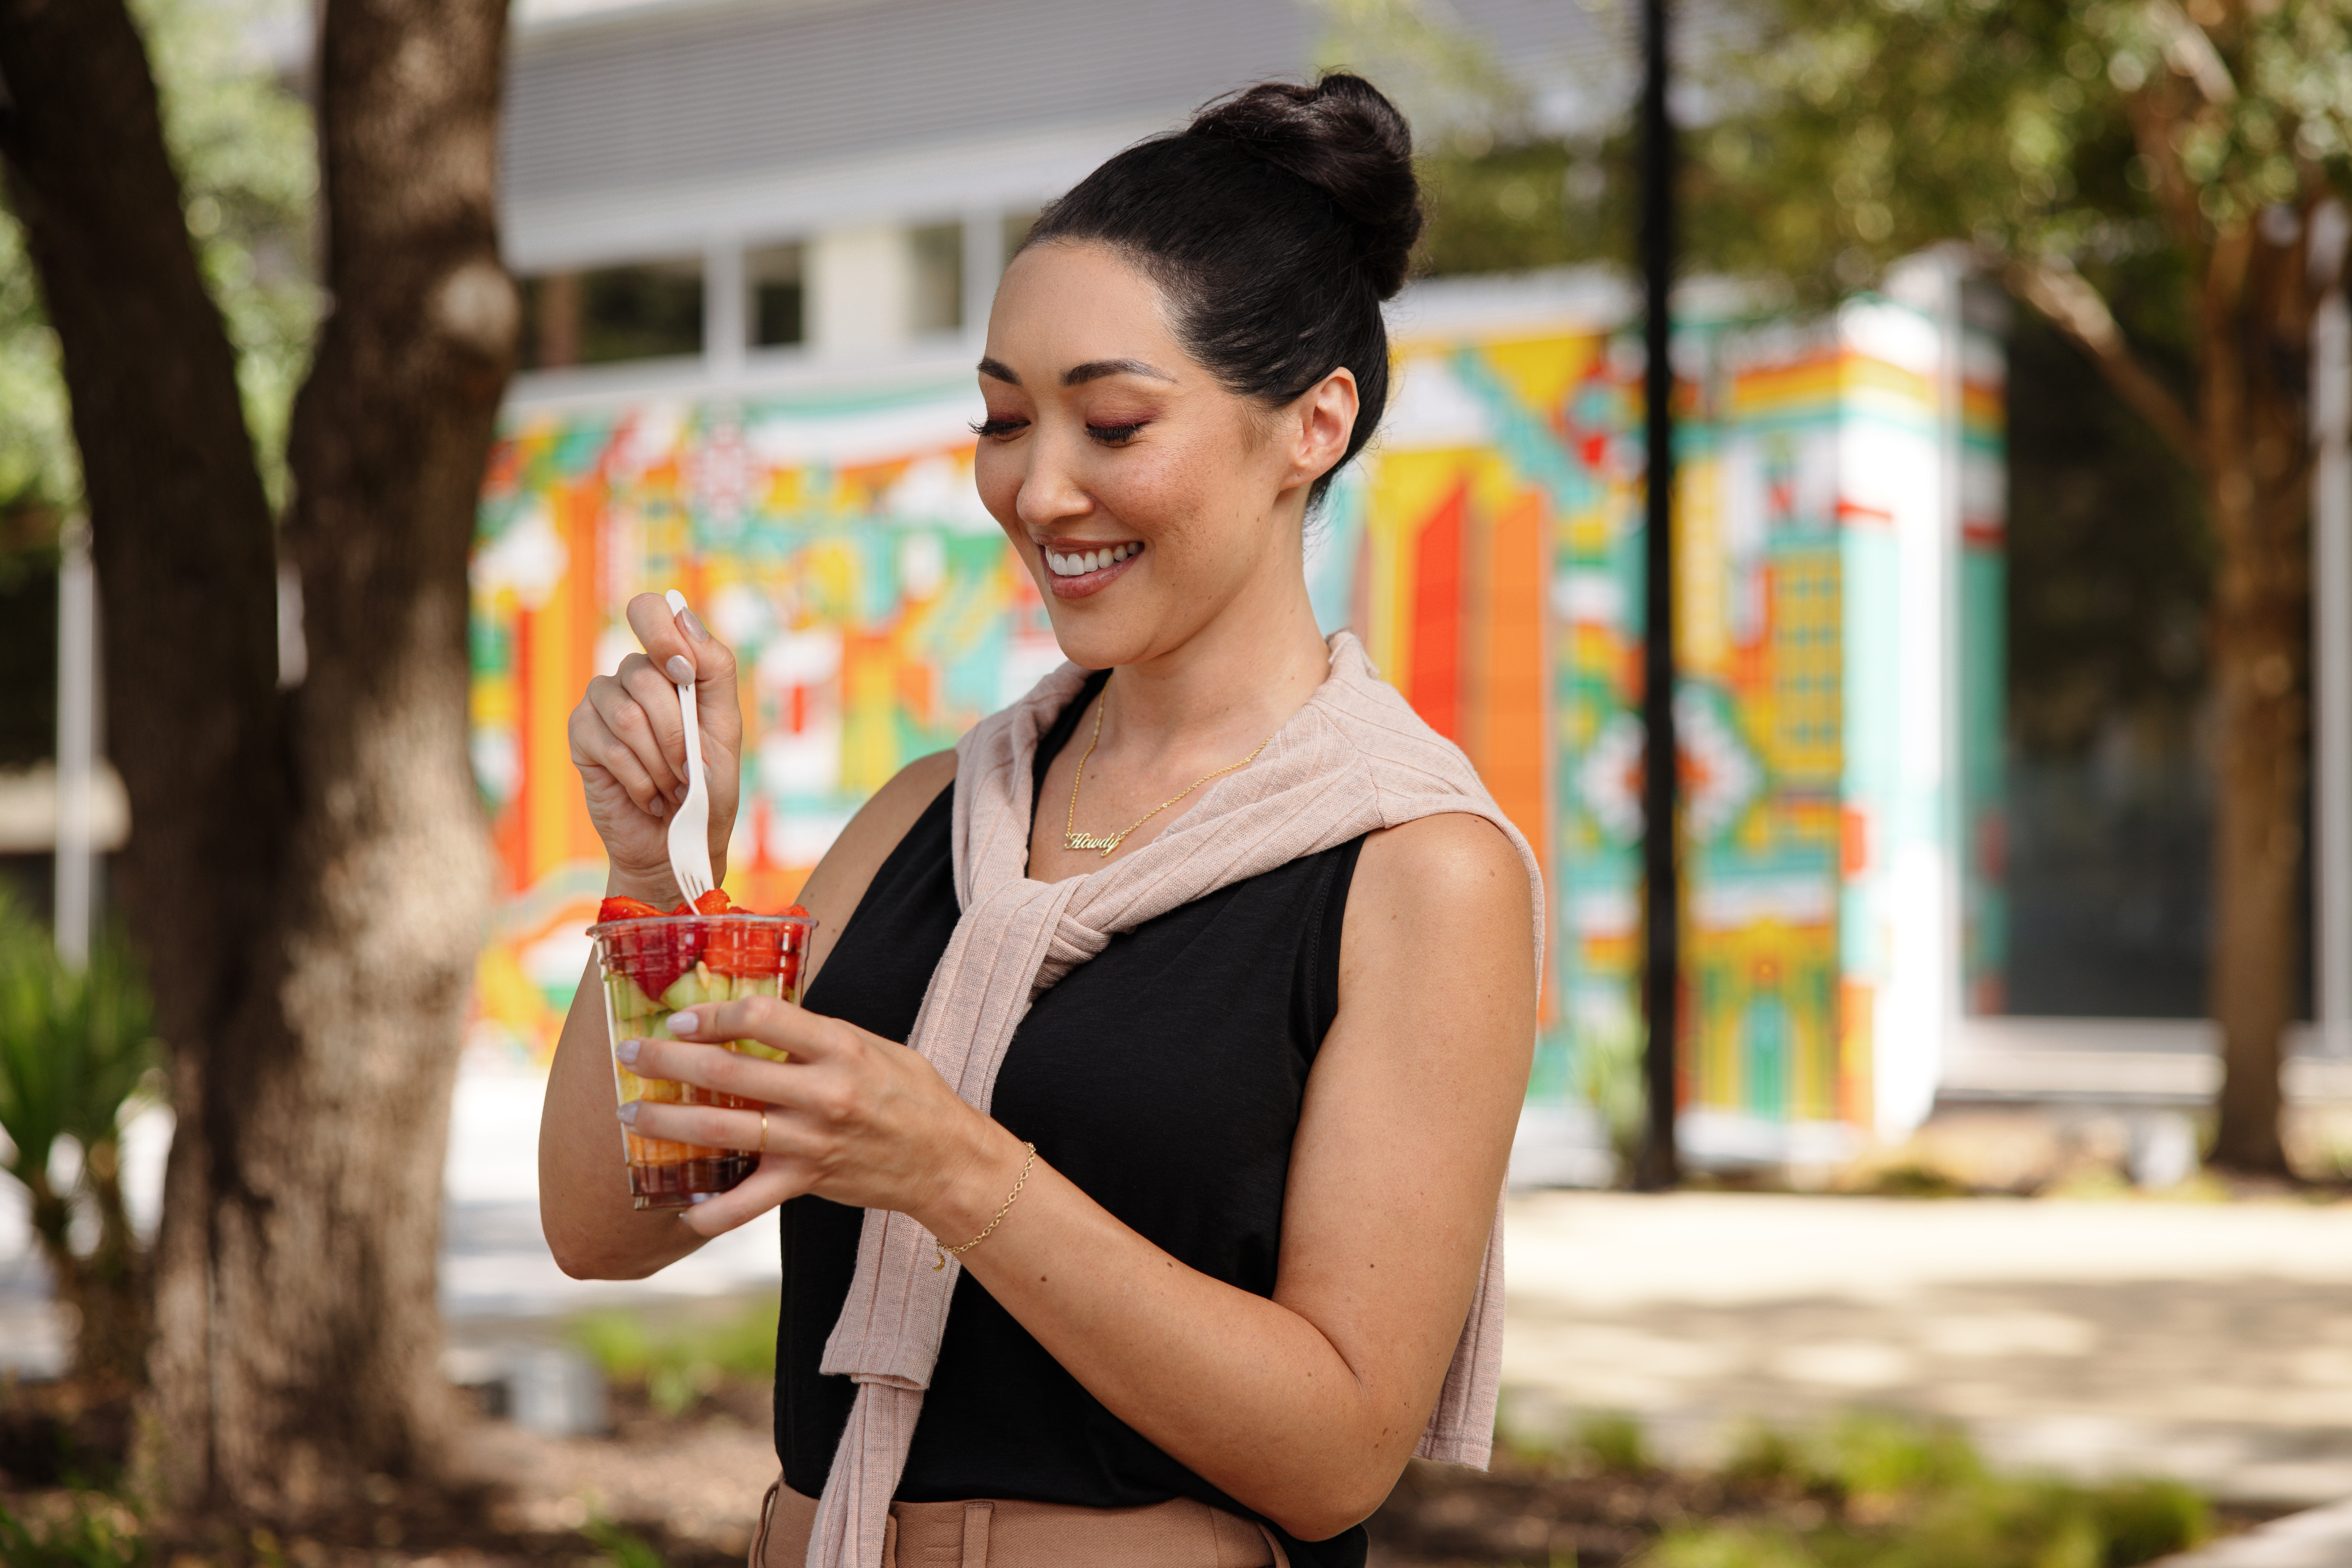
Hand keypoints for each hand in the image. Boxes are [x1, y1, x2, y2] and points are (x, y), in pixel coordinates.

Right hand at [568, 592, 742, 901]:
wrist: (681, 843)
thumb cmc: (708, 787)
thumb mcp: (725, 727)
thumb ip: (714, 670)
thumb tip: (683, 619)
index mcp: (671, 664)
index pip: (651, 610)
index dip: (662, 633)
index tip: (684, 672)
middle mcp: (632, 676)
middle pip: (644, 673)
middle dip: (677, 731)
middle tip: (689, 768)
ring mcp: (602, 704)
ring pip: (627, 712)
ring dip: (660, 760)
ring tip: (671, 785)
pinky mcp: (581, 735)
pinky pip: (608, 744)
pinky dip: (639, 778)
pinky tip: (648, 794)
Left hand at [613, 996, 1012, 1239]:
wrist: (946, 1158)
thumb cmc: (910, 1092)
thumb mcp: (871, 1045)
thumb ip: (815, 1036)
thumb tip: (755, 1019)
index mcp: (840, 1046)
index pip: (762, 1016)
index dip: (712, 1014)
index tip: (680, 1018)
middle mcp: (823, 1091)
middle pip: (728, 1071)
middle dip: (669, 1061)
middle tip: (631, 1054)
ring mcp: (813, 1140)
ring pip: (724, 1129)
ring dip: (669, 1122)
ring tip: (632, 1115)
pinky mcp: (808, 1180)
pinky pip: (749, 1202)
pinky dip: (712, 1210)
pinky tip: (683, 1206)